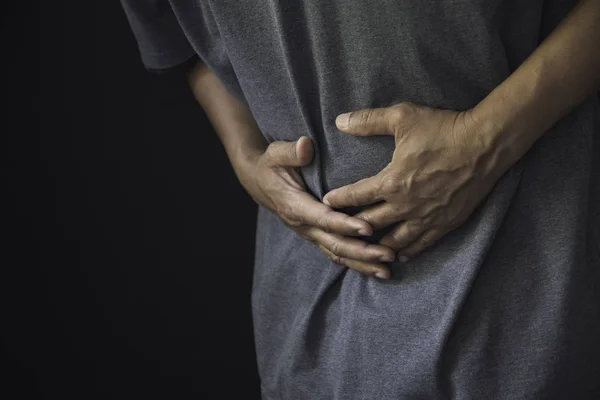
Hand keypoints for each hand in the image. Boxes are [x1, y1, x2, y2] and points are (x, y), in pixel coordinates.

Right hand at [240, 136, 395, 277]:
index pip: (323, 219)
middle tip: (388, 255)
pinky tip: (376, 267)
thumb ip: (290, 152)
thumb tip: (305, 146)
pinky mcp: (316, 235)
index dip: (345, 225)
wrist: (258, 181)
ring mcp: (310, 233)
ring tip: (387, 271)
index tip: (368, 228)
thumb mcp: (274, 153)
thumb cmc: (270, 165)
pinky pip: (336, 253)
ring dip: (362, 264)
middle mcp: (303, 225)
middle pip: (334, 244)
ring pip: (337, 254)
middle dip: (362, 252)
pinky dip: (356, 262)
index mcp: (295, 205)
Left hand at [323, 102, 504, 261]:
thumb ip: (368, 121)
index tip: (326, 202)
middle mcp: (405, 205)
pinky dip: (407, 250)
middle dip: (352, 226)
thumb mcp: (402, 117)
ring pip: (394, 241)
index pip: (355, 196)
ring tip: (366, 246)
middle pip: (370, 223)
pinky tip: (400, 254)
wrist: (486, 144)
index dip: (338, 200)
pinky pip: (421, 244)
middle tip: (340, 229)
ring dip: (377, 244)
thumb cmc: (444, 128)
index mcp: (391, 182)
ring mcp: (426, 218)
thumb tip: (339, 121)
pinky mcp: (445, 223)